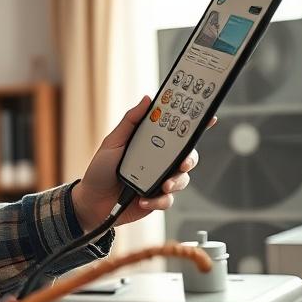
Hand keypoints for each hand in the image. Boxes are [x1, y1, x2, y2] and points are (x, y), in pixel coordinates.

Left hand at [71, 95, 215, 231]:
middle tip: (183, 162)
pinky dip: (157, 200)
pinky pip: (168, 200)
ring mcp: (160, 180)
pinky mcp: (157, 199)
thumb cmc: (101, 169)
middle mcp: (160, 161)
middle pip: (187, 156)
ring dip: (174, 182)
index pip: (175, 131)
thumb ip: (131, 122)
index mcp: (151, 144)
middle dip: (189, 158)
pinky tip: (143, 199)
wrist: (92, 201)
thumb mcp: (113, 142)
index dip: (194, 124)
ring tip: (163, 186)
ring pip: (182, 179)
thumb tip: (147, 99)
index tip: (208, 118)